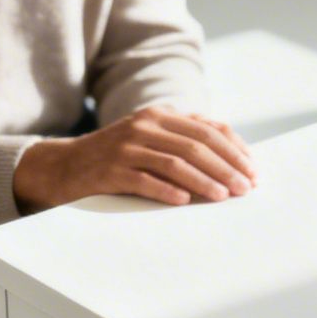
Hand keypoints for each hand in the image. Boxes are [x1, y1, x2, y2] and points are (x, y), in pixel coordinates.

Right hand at [13, 106, 256, 212]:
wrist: (63, 166)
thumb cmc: (116, 157)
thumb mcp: (150, 139)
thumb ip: (183, 139)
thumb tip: (232, 154)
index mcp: (160, 116)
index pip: (207, 129)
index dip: (234, 150)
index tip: (253, 170)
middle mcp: (145, 125)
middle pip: (197, 145)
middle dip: (227, 167)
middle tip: (246, 188)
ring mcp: (126, 146)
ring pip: (175, 162)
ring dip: (205, 180)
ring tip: (224, 196)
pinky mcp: (110, 170)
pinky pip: (144, 179)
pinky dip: (167, 190)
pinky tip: (184, 201)